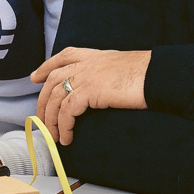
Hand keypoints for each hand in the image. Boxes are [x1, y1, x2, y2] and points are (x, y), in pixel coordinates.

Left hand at [30, 47, 149, 144]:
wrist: (158, 74)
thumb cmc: (147, 75)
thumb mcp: (122, 68)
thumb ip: (107, 74)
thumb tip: (103, 89)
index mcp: (94, 56)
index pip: (64, 56)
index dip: (46, 66)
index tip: (36, 76)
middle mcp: (86, 63)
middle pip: (52, 80)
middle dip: (43, 101)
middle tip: (40, 120)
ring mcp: (86, 75)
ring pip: (56, 97)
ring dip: (51, 120)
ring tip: (54, 136)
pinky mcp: (90, 90)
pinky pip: (67, 111)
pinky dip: (63, 126)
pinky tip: (67, 137)